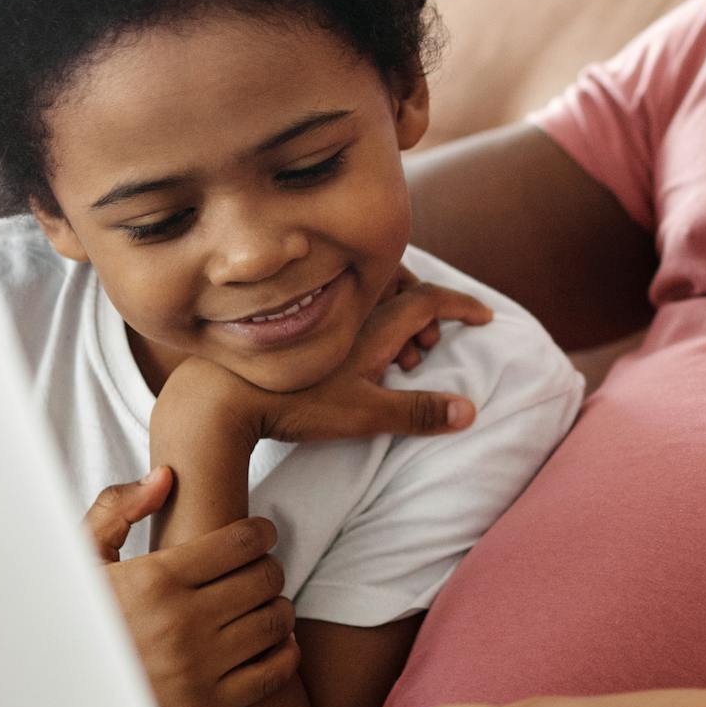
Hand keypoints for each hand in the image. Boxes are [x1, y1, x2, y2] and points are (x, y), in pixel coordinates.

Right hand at [86, 472, 297, 706]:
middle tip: (262, 568)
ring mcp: (198, 667)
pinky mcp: (208, 705)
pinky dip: (286, 652)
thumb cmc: (78, 618)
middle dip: (270, 566)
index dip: (261, 532)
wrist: (65, 696)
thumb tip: (166, 477)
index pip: (241, 542)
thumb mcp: (82, 559)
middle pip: (265, 579)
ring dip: (279, 605)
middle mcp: (181, 622)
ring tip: (265, 601)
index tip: (262, 534)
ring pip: (275, 622)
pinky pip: (274, 672)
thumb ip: (116, 510)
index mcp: (155, 579)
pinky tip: (274, 640)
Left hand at [249, 281, 492, 446]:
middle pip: (404, 292)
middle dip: (431, 316)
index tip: (485, 318)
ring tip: (399, 359)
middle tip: (432, 349)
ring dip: (399, 323)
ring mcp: (321, 315)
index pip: (430, 300)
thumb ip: (417, 412)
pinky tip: (357, 357)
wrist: (220, 395)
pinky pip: (348, 312)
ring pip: (374, 301)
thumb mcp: (364, 414)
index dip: (462, 306)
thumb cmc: (294, 403)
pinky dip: (369, 326)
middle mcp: (350, 309)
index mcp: (373, 323)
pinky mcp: (296, 329)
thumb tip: (470, 411)